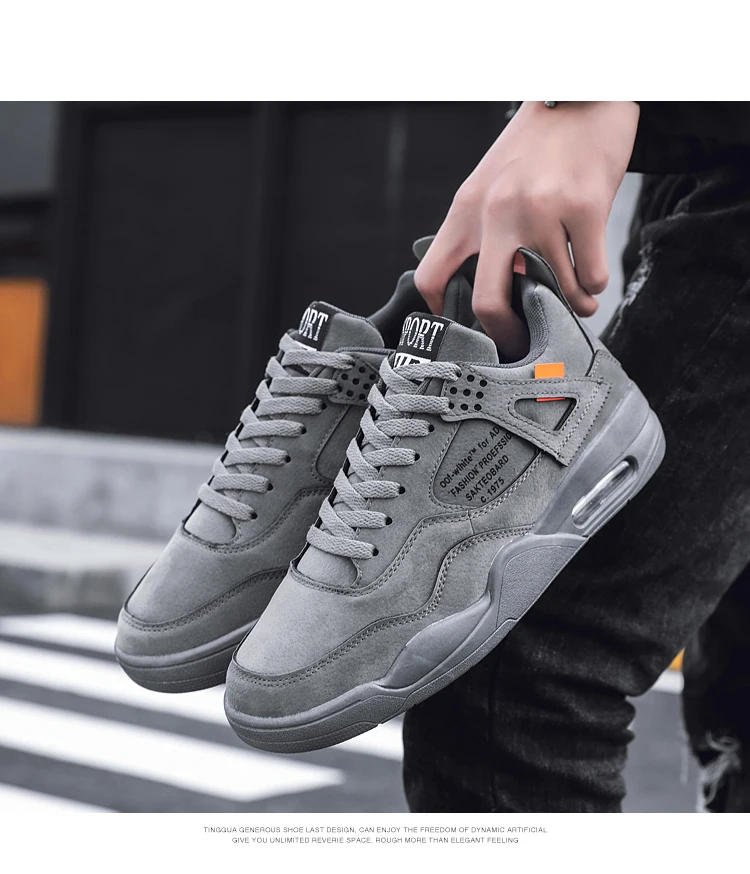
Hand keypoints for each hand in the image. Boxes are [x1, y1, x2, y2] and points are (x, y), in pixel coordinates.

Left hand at [414, 101, 639, 357]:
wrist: (581, 94)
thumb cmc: (535, 146)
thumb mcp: (488, 184)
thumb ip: (479, 232)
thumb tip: (486, 290)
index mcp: (466, 209)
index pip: (432, 277)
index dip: (443, 316)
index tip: (466, 329)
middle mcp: (497, 212)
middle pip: (486, 301)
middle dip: (507, 334)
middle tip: (524, 340)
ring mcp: (541, 210)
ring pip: (553, 292)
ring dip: (569, 309)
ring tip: (577, 303)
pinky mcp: (585, 207)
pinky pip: (590, 276)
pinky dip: (594, 288)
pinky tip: (592, 280)